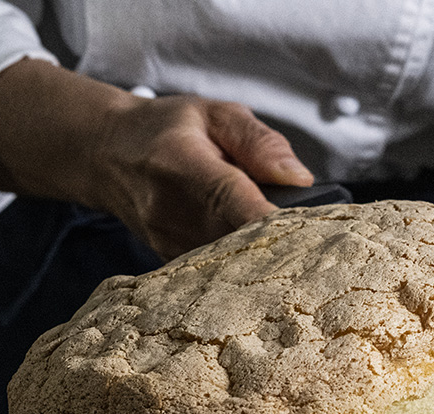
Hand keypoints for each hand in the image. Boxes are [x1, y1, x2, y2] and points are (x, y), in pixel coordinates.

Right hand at [0, 59, 313, 258]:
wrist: (107, 156)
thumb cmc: (168, 130)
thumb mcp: (214, 114)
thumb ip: (258, 141)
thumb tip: (299, 179)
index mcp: (183, 168)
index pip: (233, 204)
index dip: (274, 225)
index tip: (314, 239)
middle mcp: (171, 214)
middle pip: (237, 246)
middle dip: (284, 254)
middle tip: (326, 261)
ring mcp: (168, 245)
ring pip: (229, 269)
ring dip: (268, 269)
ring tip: (306, 269)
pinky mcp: (171, 264)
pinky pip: (216, 278)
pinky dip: (247, 275)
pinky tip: (274, 273)